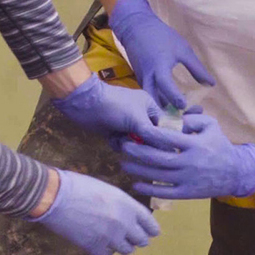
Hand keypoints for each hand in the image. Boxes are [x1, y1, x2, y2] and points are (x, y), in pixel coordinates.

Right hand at [30, 169, 160, 254]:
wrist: (55, 197)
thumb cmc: (78, 186)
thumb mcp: (107, 190)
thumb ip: (121, 204)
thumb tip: (128, 215)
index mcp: (128, 205)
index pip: (149, 223)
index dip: (152, 229)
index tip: (152, 233)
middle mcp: (123, 223)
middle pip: (141, 240)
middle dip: (137, 239)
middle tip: (133, 239)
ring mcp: (110, 237)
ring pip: (126, 250)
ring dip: (122, 245)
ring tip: (114, 240)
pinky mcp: (95, 247)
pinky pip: (106, 254)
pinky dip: (104, 250)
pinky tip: (98, 242)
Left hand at [51, 74, 176, 148]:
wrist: (85, 104)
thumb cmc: (115, 107)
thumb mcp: (138, 120)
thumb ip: (154, 136)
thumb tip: (169, 150)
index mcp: (150, 106)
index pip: (164, 127)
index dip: (163, 139)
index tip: (161, 150)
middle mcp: (140, 115)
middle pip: (149, 137)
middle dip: (142, 143)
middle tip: (134, 143)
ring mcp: (126, 124)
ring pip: (135, 143)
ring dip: (128, 145)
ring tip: (121, 140)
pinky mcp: (114, 132)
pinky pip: (123, 144)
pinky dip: (117, 144)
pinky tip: (112, 139)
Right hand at [107, 0, 214, 109]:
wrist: (136, 28)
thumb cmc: (162, 37)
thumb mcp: (183, 49)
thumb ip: (196, 68)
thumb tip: (211, 84)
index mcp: (158, 67)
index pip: (165, 86)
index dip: (175, 98)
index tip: (185, 106)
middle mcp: (147, 77)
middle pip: (155, 102)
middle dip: (169, 113)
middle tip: (186, 119)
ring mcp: (142, 81)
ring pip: (151, 102)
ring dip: (165, 111)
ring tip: (183, 116)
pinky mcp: (141, 82)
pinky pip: (149, 97)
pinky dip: (160, 104)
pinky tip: (173, 109)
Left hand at [120, 111, 254, 199]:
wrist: (235, 173)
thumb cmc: (220, 146)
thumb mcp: (211, 126)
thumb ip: (192, 119)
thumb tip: (171, 119)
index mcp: (194, 144)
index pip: (167, 138)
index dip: (148, 134)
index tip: (135, 129)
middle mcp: (189, 162)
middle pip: (158, 158)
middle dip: (138, 152)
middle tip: (123, 146)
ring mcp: (188, 179)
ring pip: (157, 175)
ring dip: (138, 170)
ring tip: (124, 164)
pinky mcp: (187, 193)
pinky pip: (164, 192)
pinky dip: (149, 189)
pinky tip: (135, 184)